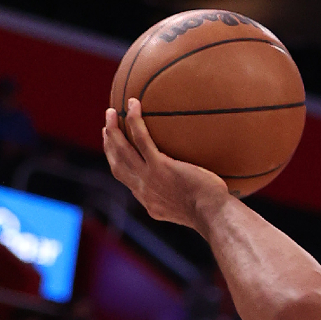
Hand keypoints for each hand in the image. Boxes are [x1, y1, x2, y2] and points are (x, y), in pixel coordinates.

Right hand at [103, 99, 228, 229]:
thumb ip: (186, 197)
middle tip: (107, 128)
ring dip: (113, 130)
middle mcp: (143, 190)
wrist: (213, 215)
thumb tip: (198, 186)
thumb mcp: (191, 210)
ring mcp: (149, 178)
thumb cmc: (213, 212)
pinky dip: (135, 120)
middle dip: (109, 145)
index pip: (127, 181)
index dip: (118, 163)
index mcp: (149, 201)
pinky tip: (134, 104)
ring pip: (123, 150)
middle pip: (117, 164)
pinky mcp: (160, 166)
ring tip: (112, 112)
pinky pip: (141, 139)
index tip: (115, 151)